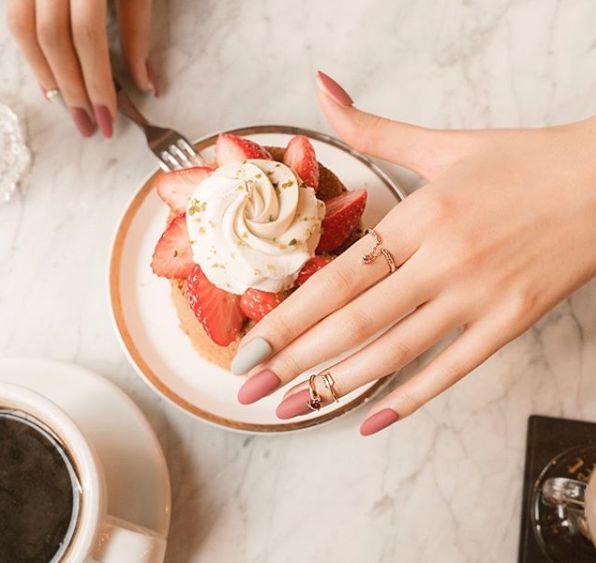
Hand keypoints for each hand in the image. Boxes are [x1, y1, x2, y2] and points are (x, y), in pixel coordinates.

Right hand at [6, 0, 154, 137]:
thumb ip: (137, 29)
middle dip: (72, 89)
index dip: (98, 83)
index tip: (109, 120)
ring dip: (47, 76)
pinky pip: (14, 18)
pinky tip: (49, 80)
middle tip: (89, 124)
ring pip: (24, 30)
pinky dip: (31, 52)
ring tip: (68, 108)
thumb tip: (145, 85)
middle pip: (53, 39)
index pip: (88, 37)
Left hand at [233, 70, 595, 435]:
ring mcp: (480, 296)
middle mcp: (445, 259)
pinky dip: (411, 397)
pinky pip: (453, 368)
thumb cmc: (521, 162)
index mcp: (422, 215)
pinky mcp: (511, 321)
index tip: (251, 348)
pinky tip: (372, 420)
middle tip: (250, 389)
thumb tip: (321, 89)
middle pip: (355, 321)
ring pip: (396, 351)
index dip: (289, 317)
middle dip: (296, 360)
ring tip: (293, 407)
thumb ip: (373, 130)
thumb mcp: (442, 143)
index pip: (338, 278)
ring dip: (339, 384)